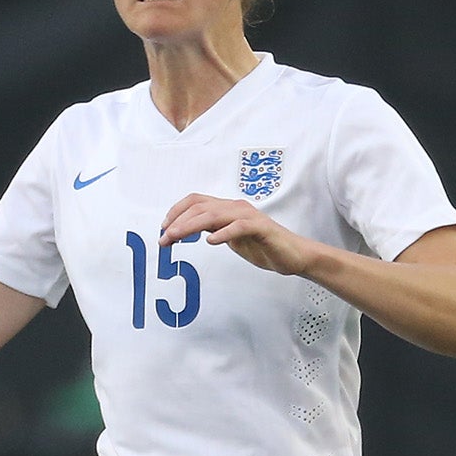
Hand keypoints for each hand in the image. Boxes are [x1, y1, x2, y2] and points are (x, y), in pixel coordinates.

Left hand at [160, 194, 318, 276]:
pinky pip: (239, 227)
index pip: (196, 201)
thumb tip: (187, 230)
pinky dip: (223, 233)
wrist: (292, 254)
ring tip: (176, 237)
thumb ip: (213, 229)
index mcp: (227, 208)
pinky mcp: (261, 228)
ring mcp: (249, 216)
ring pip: (214, 215)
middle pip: (200, 207)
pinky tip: (211, 242)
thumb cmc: (262, 245)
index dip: (177, 211)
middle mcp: (236, 207)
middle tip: (164, 238)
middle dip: (178, 222)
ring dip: (191, 226)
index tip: (163, 227)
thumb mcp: (230, 236)